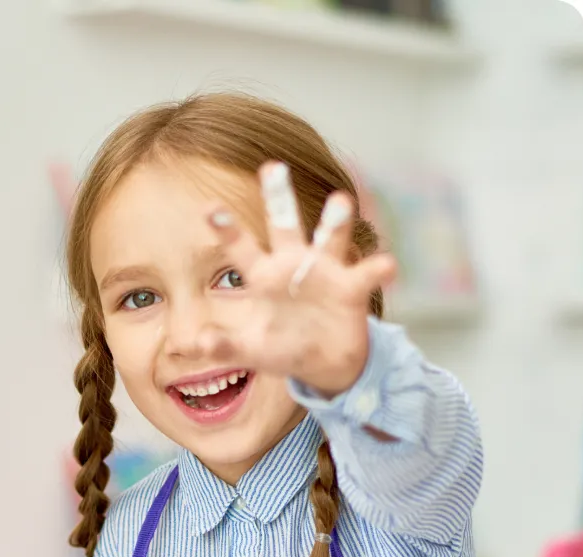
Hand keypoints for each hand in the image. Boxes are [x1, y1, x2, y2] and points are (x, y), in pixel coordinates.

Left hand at [201, 162, 397, 397]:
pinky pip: (368, 273)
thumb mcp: (250, 349)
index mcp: (264, 276)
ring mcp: (325, 272)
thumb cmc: (282, 347)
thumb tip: (196, 344)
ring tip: (341, 200)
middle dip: (279, 197)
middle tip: (272, 167)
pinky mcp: (353, 288)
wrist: (324, 362)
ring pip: (329, 237)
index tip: (208, 208)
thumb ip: (224, 346)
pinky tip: (387, 265)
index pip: (241, 249)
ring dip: (335, 220)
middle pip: (284, 225)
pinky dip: (378, 269)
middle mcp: (293, 264)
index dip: (227, 230)